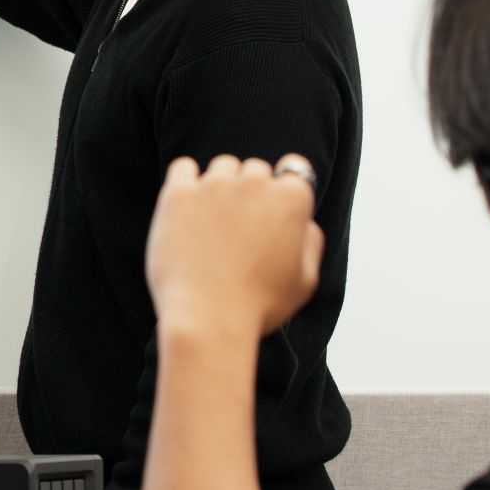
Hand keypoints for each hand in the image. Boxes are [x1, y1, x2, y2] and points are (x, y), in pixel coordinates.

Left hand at [144, 154, 324, 342]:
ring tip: (211, 227)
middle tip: (238, 231)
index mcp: (292, 198)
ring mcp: (215, 185)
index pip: (293, 171)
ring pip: (221, 168)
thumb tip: (304, 221)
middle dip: (250, 193)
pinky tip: (187, 209)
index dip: (282, 191)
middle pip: (255, 170)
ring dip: (219, 187)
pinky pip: (183, 168)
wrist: (208, 321)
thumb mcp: (305, 280)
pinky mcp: (179, 194)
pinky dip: (186, 182)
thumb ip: (310, 241)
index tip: (270, 213)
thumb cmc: (259, 306)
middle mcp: (256, 182)